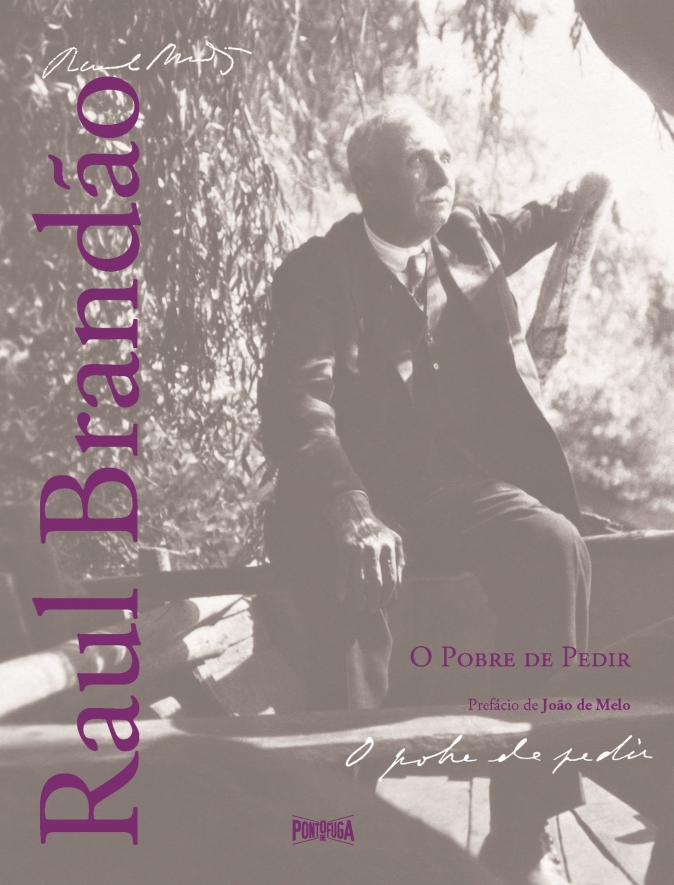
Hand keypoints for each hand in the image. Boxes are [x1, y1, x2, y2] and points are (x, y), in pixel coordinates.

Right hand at [326, 491, 404, 611]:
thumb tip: (400, 585)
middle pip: (377, 582)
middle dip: (375, 600)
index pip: (392, 579)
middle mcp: (376, 547)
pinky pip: (343, 571)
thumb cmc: (374, 530)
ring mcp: (359, 547)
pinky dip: (342, 586)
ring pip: (360, 579)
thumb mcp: (392, 540)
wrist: (353, 511)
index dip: (388, 596)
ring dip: (359, 597)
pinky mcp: (344, 546)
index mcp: (391, 547)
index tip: (384, 605)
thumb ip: (399, 560)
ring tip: (359, 607)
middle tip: (371, 610)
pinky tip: (342, 597)